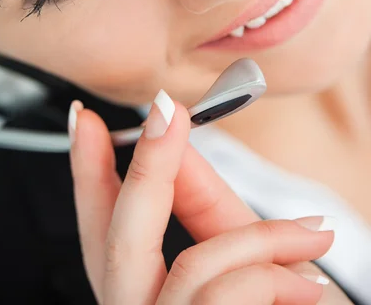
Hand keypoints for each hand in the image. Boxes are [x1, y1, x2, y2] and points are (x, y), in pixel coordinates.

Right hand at [69, 96, 350, 303]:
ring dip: (261, 240)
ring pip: (189, 267)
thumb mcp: (250, 258)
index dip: (87, 175)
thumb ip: (209, 209)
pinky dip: (274, 274)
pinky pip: (225, 293)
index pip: (102, 231)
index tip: (84, 121)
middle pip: (114, 243)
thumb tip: (180, 149)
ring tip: (312, 237)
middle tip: (166, 110)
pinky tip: (307, 285)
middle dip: (145, 165)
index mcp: (149, 291)